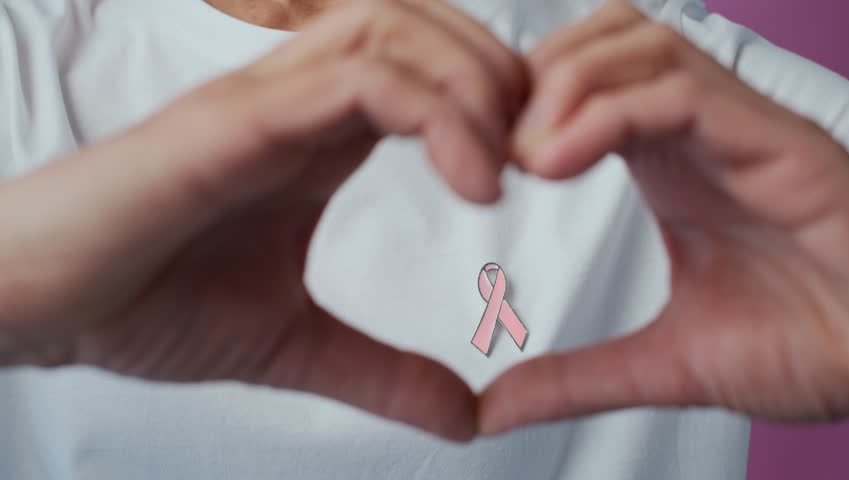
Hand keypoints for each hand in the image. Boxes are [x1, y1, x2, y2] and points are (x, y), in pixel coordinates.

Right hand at [0, 0, 525, 441]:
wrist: (43, 306)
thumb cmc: (145, 305)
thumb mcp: (295, 346)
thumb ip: (383, 373)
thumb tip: (465, 415)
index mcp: (316, 135)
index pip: (427, 69)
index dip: (496, 104)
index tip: (537, 171)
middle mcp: (296, 100)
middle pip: (425, 26)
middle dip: (503, 77)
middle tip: (544, 155)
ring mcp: (266, 99)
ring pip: (397, 29)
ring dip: (477, 85)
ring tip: (511, 167)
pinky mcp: (236, 117)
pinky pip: (358, 78)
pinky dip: (435, 112)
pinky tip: (475, 181)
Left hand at [480, 0, 848, 434]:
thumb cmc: (811, 343)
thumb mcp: (664, 363)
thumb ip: (576, 379)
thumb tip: (494, 408)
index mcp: (671, 161)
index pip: (585, 81)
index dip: (521, 103)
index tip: (475, 159)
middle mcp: (702, 132)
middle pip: (604, 39)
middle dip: (532, 77)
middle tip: (490, 146)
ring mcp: (740, 128)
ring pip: (638, 44)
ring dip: (563, 85)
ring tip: (522, 155)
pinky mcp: (777, 142)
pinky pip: (682, 91)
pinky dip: (607, 113)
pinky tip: (555, 161)